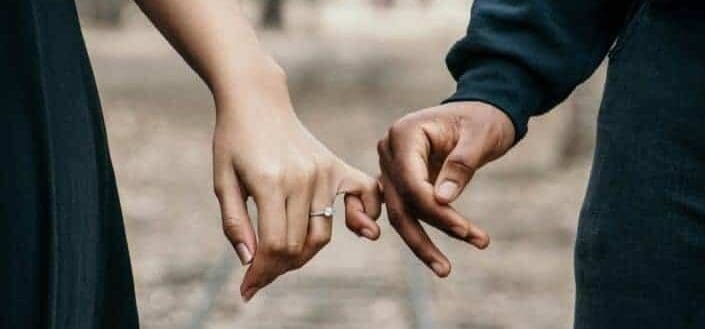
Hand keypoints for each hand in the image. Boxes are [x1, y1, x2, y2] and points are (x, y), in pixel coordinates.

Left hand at [212, 68, 380, 301]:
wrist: (257, 100)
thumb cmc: (233, 140)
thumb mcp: (222, 181)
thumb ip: (235, 222)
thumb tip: (250, 261)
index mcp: (269, 182)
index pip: (274, 245)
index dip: (261, 273)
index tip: (248, 289)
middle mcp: (302, 178)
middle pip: (298, 245)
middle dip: (277, 268)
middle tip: (259, 274)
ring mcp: (323, 172)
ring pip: (322, 233)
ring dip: (303, 254)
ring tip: (282, 257)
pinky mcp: (336, 166)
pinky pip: (365, 195)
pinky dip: (365, 216)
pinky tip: (359, 229)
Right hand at [377, 101, 514, 276]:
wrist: (482, 111)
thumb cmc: (483, 119)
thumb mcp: (480, 136)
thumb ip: (461, 165)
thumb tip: (441, 200)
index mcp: (403, 134)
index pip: (411, 182)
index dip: (434, 210)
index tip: (464, 230)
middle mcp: (389, 151)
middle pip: (400, 203)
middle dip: (423, 237)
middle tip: (447, 268)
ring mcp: (391, 167)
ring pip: (399, 213)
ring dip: (420, 242)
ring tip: (445, 268)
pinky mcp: (400, 181)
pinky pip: (403, 211)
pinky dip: (417, 232)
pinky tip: (430, 255)